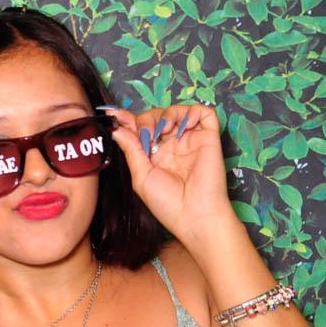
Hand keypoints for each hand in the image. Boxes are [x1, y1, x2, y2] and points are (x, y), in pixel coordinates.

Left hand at [99, 103, 240, 243]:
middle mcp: (172, 145)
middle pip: (157, 116)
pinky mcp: (209, 138)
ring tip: (164, 130)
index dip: (129, 119)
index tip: (116, 115)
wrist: (194, 216)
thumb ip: (131, 150)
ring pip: (178, 111)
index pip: (141, 129)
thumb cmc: (167, 203)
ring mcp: (190, 140)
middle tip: (147, 134)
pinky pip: (205, 113)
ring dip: (167, 113)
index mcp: (155, 155)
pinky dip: (193, 111)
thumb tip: (117, 129)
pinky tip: (183, 125)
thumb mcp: (141, 176)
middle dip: (147, 119)